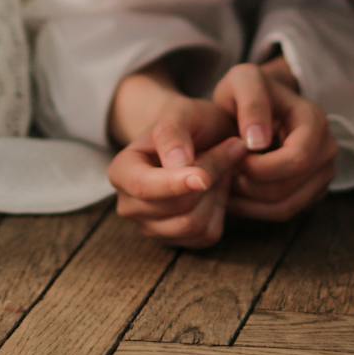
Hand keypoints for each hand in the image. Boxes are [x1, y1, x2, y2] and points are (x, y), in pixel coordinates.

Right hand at [108, 94, 247, 247]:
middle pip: (175, 207)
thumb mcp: (181, 114)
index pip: (143, 188)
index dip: (174, 185)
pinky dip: (220, 210)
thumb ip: (174, 134)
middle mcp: (129, 205)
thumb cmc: (188, 123)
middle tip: (232, 147)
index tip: (204, 178)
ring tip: (223, 166)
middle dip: (208, 178)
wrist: (202, 137)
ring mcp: (151, 227)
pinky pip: (206, 235)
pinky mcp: (176, 240)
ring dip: (217, 194)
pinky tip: (218, 187)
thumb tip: (178, 164)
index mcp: (121, 172)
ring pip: (193, 225)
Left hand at [213, 60, 338, 222]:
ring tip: (226, 181)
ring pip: (286, 207)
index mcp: (315, 121)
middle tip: (224, 171)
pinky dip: (255, 208)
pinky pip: (283, 212)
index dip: (260, 167)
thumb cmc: (247, 91)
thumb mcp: (242, 81)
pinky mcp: (309, 192)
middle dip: (251, 185)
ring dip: (249, 200)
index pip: (297, 160)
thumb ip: (251, 103)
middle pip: (289, 188)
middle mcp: (326, 150)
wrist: (255, 103)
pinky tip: (235, 191)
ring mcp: (322, 174)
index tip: (232, 158)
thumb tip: (258, 142)